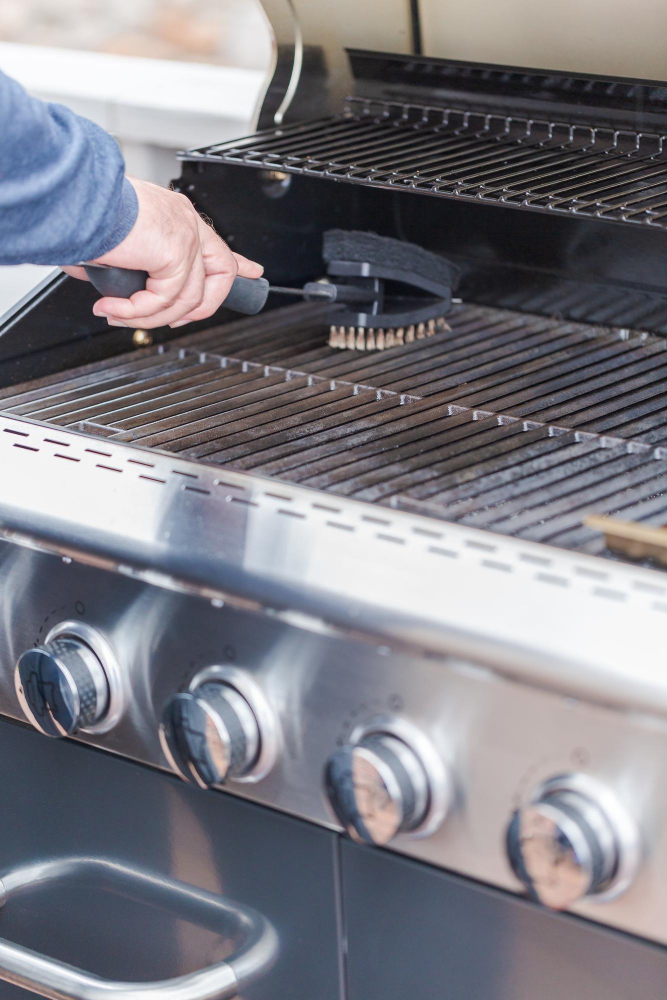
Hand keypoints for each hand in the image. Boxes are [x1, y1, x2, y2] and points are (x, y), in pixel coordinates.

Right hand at [62, 177, 262, 328]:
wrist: (72, 198)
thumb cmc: (81, 211)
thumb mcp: (110, 243)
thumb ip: (119, 267)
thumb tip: (105, 289)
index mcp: (175, 215)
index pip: (217, 244)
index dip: (238, 264)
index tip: (253, 273)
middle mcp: (185, 222)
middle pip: (221, 274)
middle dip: (201, 308)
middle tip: (172, 322)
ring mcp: (185, 237)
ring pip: (186, 299)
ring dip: (148, 316)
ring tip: (115, 314)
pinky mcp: (176, 253)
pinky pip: (163, 300)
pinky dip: (135, 311)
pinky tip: (112, 307)